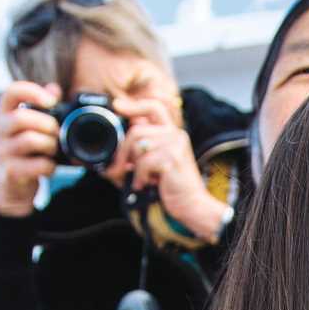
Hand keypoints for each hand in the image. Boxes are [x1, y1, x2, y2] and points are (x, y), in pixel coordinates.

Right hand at [0, 81, 62, 216]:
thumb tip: (53, 88)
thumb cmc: (24, 154)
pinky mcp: (9, 172)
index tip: (51, 101)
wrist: (14, 189)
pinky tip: (49, 167)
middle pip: (21, 117)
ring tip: (53, 150)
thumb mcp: (29, 128)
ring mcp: (1, 153)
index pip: (10, 92)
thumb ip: (41, 107)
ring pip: (30, 140)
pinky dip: (49, 166)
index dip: (32, 91)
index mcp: (3, 116)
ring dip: (50, 145)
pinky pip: (36, 165)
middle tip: (56, 133)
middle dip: (47, 124)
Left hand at [106, 95, 227, 241]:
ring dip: (131, 166)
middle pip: (137, 129)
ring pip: (138, 146)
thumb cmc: (171, 186)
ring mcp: (175, 145)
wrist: (191, 204)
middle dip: (122, 150)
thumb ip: (140, 149)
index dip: (134, 105)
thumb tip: (117, 143)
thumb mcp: (155, 163)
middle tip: (117, 168)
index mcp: (172, 132)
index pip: (153, 107)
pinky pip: (144, 163)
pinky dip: (139, 177)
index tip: (117, 105)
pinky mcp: (172, 159)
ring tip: (138, 179)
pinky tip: (145, 184)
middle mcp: (175, 134)